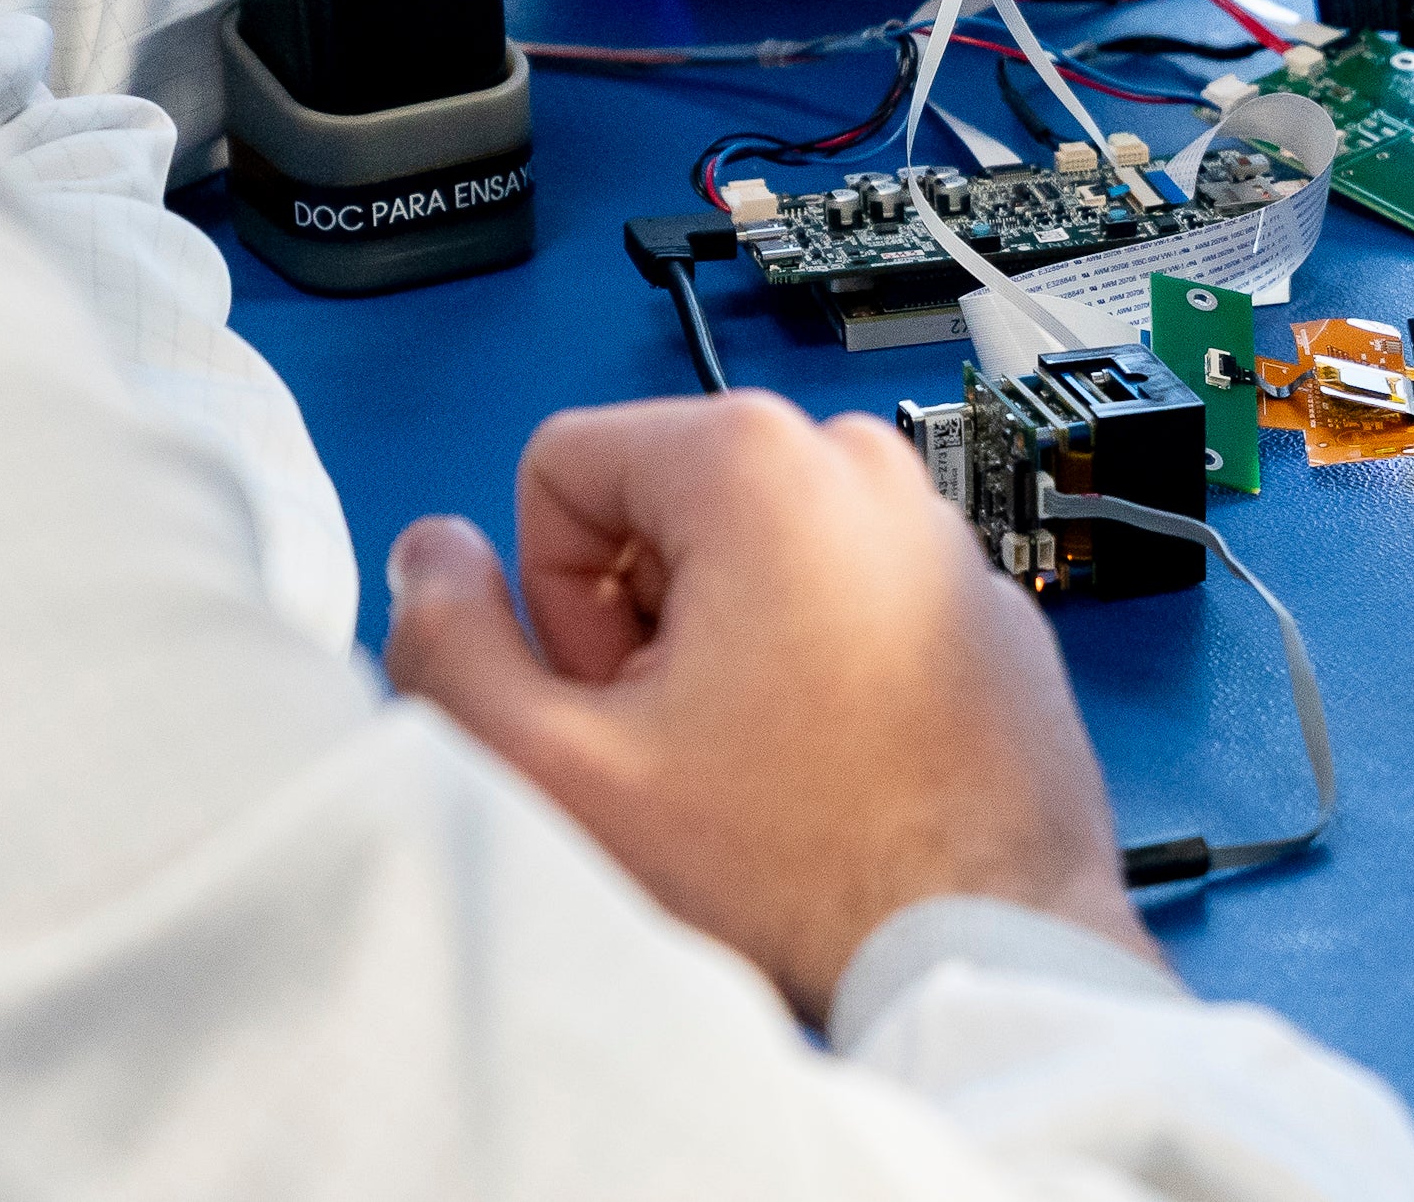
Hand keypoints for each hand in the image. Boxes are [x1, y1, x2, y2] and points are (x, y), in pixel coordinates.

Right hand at [382, 392, 1156, 1019]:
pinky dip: (812, 665)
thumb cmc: (806, 871)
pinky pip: (842, 593)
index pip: (563, 466)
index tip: (611, 695)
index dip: (552, 596)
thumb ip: (449, 647)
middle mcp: (861, 465)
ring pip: (749, 555)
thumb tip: (429, 561)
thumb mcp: (562, 767)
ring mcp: (932, 529)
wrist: (983, 951)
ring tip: (752, 765)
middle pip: (659, 507)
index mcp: (760, 462)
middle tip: (678, 745)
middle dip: (637, 624)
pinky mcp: (975, 598)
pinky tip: (824, 766)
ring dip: (720, 650)